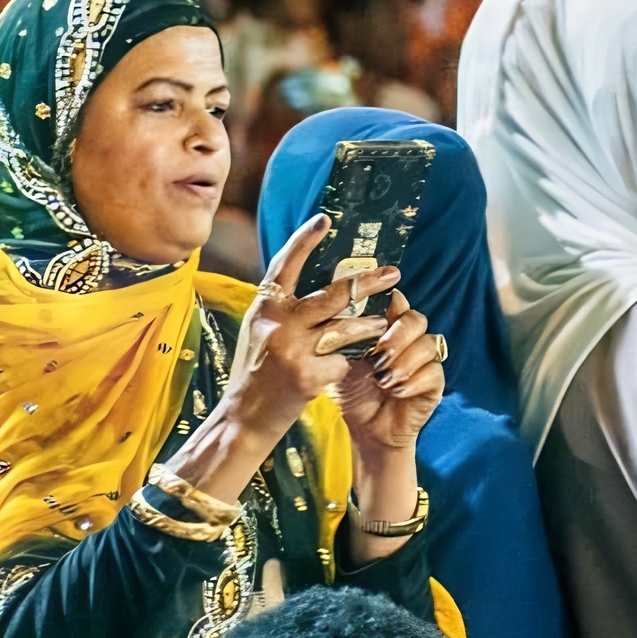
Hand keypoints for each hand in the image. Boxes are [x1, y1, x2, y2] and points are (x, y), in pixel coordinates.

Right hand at [218, 219, 400, 448]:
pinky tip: (344, 370)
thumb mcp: (261, 331)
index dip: (304, 240)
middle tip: (393, 273)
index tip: (325, 219)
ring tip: (383, 325)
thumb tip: (321, 284)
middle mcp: (277, 322)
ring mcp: (291, 349)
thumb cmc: (256, 373)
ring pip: (345, 328)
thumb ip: (284, 309)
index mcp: (264, 307)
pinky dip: (347, 364)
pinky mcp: (306, 376)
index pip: (285, 264)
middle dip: (368, 283)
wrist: (243, 418)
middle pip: (331, 294)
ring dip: (369, 326)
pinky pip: (341, 361)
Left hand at [333, 297, 446, 466]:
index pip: (398, 304)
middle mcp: (409, 341)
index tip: (377, 312)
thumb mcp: (341, 362)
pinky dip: (413, 381)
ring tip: (383, 378)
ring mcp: (424, 361)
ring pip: (428, 343)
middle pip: (417, 319)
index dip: (392, 302)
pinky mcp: (434, 384)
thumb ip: (346, 338)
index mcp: (387, 329)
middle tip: (379, 354)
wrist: (365, 430)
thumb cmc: (352, 393)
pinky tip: (395, 391)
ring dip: (405, 360)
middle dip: (398, 334)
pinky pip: (433, 372)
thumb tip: (344, 315)